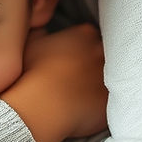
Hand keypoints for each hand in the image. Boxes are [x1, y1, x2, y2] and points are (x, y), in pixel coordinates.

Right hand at [0, 24, 107, 141]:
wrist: (38, 106)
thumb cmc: (30, 74)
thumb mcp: (30, 43)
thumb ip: (43, 33)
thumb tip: (45, 34)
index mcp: (84, 34)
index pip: (89, 35)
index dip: (80, 46)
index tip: (71, 55)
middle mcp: (102, 52)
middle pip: (104, 53)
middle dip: (93, 61)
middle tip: (76, 74)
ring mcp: (111, 76)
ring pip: (111, 76)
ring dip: (98, 82)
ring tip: (80, 92)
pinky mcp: (111, 102)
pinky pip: (110, 101)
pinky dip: (100, 104)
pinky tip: (84, 108)